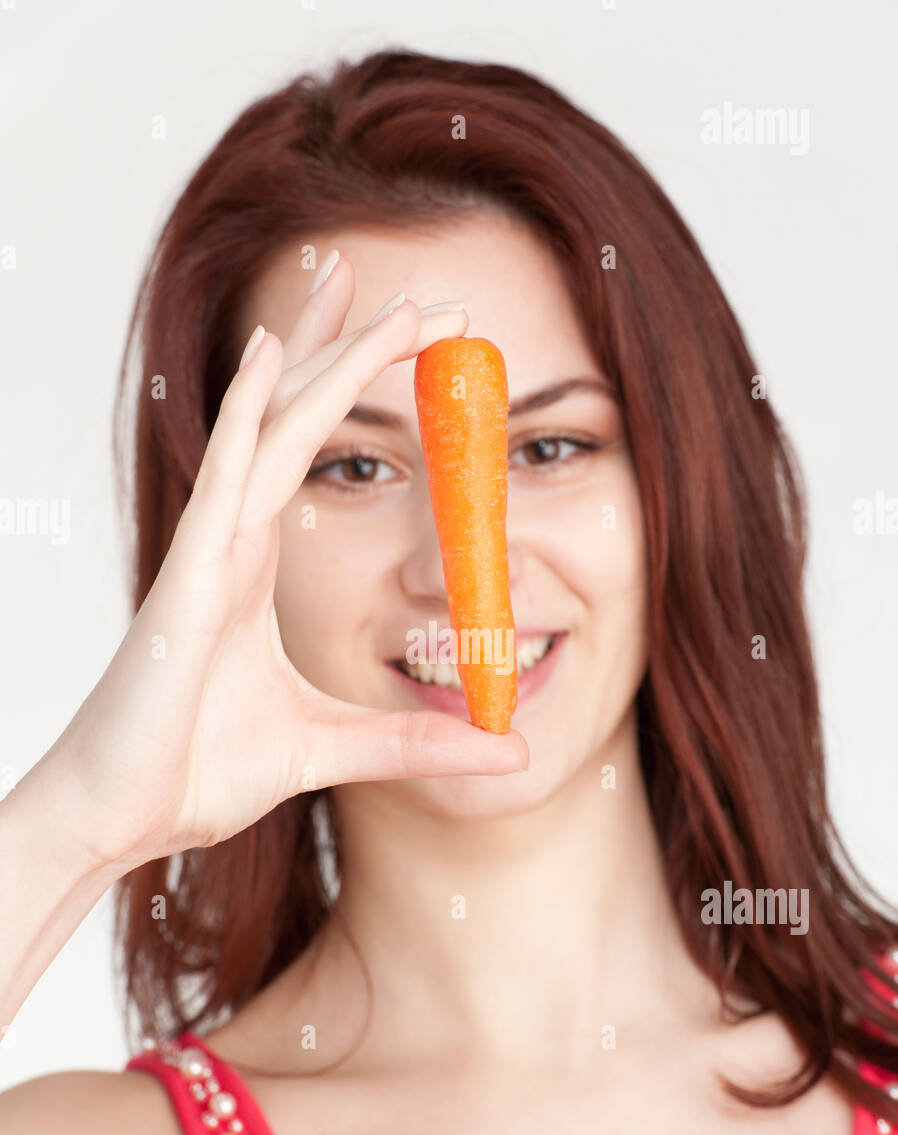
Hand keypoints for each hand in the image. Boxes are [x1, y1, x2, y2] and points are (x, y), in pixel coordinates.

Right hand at [46, 256, 528, 872]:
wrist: (117, 818)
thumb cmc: (194, 773)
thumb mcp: (332, 748)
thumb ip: (415, 742)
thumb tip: (509, 746)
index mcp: (255, 566)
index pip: (313, 452)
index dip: (358, 390)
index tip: (420, 341)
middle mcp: (231, 542)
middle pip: (296, 419)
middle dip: (354, 348)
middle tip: (424, 292)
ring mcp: (206, 554)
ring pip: (269, 430)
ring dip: (319, 356)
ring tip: (360, 281)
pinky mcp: (185, 582)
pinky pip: (222, 481)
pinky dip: (246, 414)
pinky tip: (271, 354)